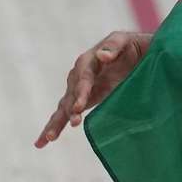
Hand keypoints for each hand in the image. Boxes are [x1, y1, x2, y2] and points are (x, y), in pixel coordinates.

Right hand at [34, 31, 151, 147]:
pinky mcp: (85, 99)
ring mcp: (80, 89)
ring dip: (58, 122)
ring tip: (50, 139)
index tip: (79, 107)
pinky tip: (45, 140)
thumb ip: (114, 46)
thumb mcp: (124, 40)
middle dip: (67, 111)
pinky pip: (68, 112)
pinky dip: (57, 125)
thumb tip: (103, 56)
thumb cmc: (130, 45)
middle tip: (68, 125)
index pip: (83, 78)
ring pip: (65, 106)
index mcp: (88, 61)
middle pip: (70, 94)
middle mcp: (79, 75)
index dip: (81, 92)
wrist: (135, 51)